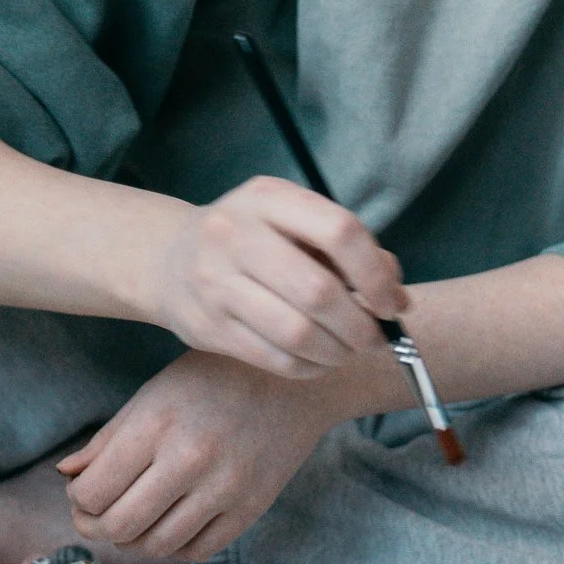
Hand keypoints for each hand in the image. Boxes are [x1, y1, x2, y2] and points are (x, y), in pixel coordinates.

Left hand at [59, 350, 347, 560]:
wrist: (296, 379)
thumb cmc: (215, 378)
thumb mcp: (155, 393)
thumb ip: (109, 438)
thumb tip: (66, 476)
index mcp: (157, 425)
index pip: (92, 493)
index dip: (78, 500)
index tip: (85, 490)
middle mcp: (190, 460)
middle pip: (119, 526)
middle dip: (98, 526)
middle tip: (100, 514)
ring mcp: (225, 488)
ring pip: (157, 545)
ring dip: (136, 539)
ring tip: (136, 517)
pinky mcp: (252, 508)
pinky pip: (199, 550)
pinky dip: (176, 545)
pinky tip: (171, 522)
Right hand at [148, 176, 406, 377]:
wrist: (167, 258)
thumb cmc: (252, 239)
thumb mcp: (293, 222)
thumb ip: (347, 249)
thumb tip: (396, 296)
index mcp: (268, 198)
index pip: (339, 232)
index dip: (376, 275)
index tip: (393, 303)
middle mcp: (235, 234)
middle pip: (319, 291)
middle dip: (360, 325)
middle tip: (376, 339)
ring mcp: (215, 281)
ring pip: (296, 333)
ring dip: (337, 352)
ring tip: (348, 351)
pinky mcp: (207, 326)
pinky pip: (274, 358)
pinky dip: (308, 366)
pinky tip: (317, 359)